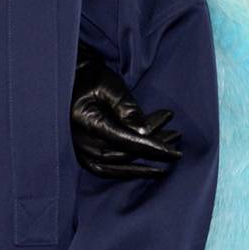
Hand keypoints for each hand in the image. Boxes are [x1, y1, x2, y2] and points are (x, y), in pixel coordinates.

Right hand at [71, 41, 181, 178]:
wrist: (72, 79)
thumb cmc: (93, 78)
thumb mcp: (111, 86)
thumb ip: (126, 108)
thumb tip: (144, 133)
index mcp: (86, 121)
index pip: (124, 140)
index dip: (150, 147)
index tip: (173, 151)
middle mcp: (81, 140)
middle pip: (123, 153)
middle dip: (152, 148)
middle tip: (176, 135)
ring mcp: (80, 150)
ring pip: (118, 164)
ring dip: (144, 160)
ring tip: (168, 148)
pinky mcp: (84, 155)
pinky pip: (108, 169)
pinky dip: (129, 171)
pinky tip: (150, 167)